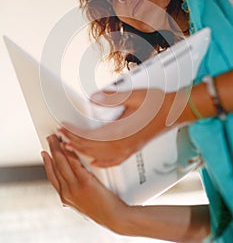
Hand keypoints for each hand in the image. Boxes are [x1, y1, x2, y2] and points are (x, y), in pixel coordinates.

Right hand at [42, 134, 128, 230]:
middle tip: (50, 139)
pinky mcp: (85, 181)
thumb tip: (72, 184)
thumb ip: (75, 192)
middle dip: (51, 150)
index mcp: (65, 197)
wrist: (114, 217)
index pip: (52, 176)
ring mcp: (75, 187)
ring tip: (57, 137)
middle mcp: (67, 192)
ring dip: (58, 148)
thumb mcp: (83, 202)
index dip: (47, 163)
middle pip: (55, 166)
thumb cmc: (102, 209)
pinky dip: (70, 153)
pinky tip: (68, 145)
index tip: (45, 152)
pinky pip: (74, 163)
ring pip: (62, 162)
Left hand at [58, 88, 183, 166]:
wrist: (174, 111)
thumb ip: (113, 97)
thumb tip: (94, 98)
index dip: (74, 133)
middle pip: (91, 148)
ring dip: (82, 152)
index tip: (63, 127)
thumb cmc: (157, 103)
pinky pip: (113, 161)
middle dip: (73, 142)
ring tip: (69, 146)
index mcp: (122, 131)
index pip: (90, 136)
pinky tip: (95, 161)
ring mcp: (128, 148)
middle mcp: (123, 144)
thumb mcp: (135, 95)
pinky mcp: (132, 149)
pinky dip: (100, 162)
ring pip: (99, 156)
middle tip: (60, 136)